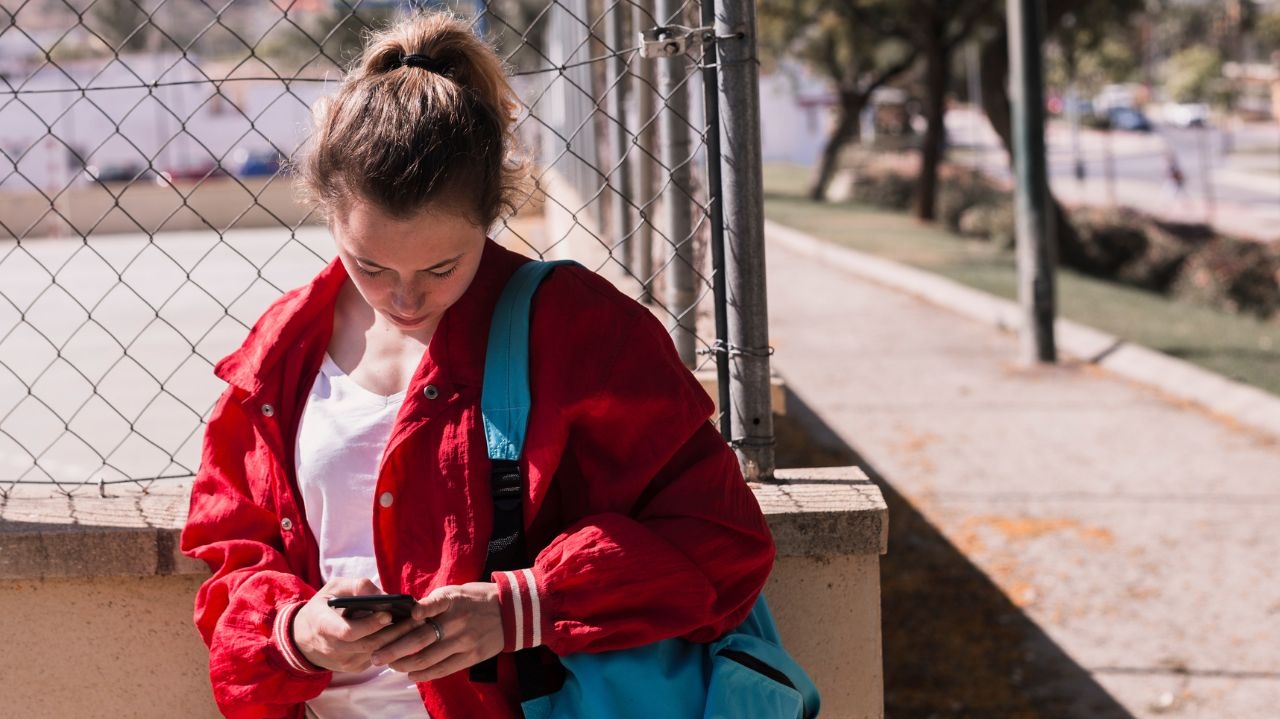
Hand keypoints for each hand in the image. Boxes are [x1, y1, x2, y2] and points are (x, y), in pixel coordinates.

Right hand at [292, 577, 422, 672]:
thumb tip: (383, 594)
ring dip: (397, 640)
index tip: (388, 614)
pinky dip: (391, 646)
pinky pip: (377, 657)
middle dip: (394, 632)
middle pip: (369, 644)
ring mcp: (343, 661)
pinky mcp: (353, 667)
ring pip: (376, 653)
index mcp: (322, 625)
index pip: (348, 632)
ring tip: (416, 625)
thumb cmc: (322, 607)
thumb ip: (356, 586)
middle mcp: (332, 648)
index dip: (369, 625)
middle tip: (416, 618)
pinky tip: (405, 634)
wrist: (303, 638)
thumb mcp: (333, 588)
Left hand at [371, 582, 504, 681]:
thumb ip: (433, 604)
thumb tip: (406, 616)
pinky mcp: (471, 656)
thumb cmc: (476, 599)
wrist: (511, 611)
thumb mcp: (456, 592)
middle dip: (393, 650)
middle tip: (375, 657)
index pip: (430, 605)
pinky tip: (411, 674)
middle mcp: (457, 621)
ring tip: (390, 666)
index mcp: (452, 600)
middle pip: (419, 639)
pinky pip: (443, 669)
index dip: (411, 614)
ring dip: (404, 664)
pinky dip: (424, 674)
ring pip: (427, 658)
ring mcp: (465, 640)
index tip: (389, 620)